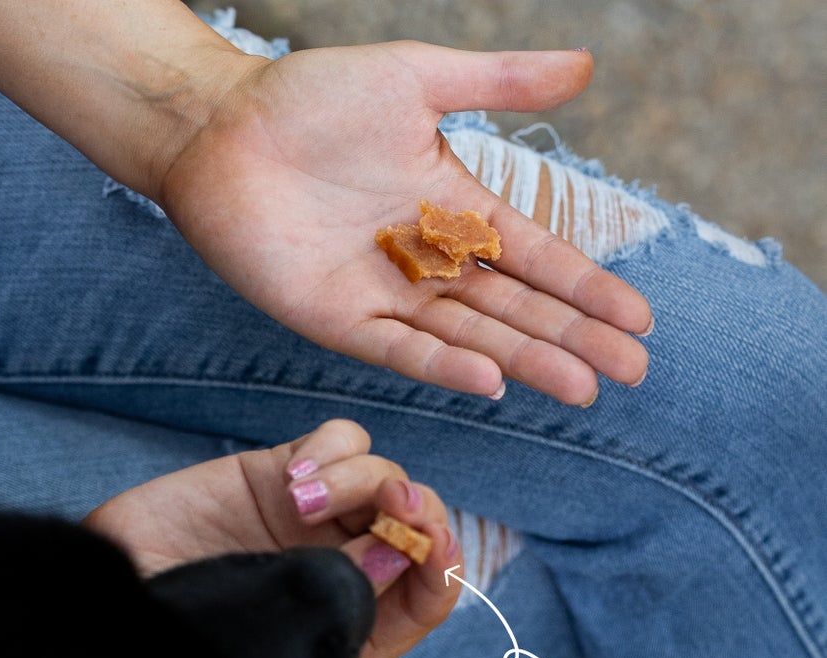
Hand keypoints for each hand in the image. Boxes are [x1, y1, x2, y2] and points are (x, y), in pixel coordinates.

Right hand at [85, 420, 457, 657]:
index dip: (441, 567)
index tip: (430, 546)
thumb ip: (335, 599)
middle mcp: (338, 575)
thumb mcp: (261, 633)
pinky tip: (293, 478)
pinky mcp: (278, 476)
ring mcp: (311, 524)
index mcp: (346, 630)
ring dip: (361, 481)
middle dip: (414, 512)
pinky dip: (334, 449)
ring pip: (385, 477)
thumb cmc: (172, 634)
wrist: (98, 596)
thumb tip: (401, 550)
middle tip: (391, 505)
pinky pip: (343, 440)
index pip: (428, 598)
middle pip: (418, 528)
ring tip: (302, 499)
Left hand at [155, 43, 651, 404]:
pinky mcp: (335, 319)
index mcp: (454, 207)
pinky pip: (398, 349)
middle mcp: (426, 260)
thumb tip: (587, 66)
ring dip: (524, 362)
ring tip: (580, 388)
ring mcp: (383, 294)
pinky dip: (442, 366)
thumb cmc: (313, 96)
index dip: (585, 288)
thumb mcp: (418, 79)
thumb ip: (499, 81)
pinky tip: (489, 382)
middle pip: (513, 309)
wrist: (221, 128)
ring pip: (469, 338)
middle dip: (571, 339)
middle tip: (630, 374)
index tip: (638, 320)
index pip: (536, 257)